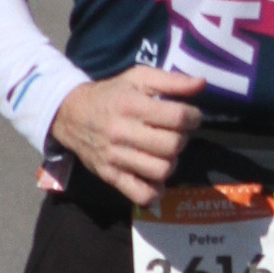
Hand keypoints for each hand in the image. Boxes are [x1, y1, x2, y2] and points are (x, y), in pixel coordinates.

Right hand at [51, 67, 206, 208]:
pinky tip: (155, 178)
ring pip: (161, 170)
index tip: (190, 117)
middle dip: (181, 140)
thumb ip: (172, 81)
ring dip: (170, 162)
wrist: (71, 114)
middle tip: (174, 134)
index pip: (177, 118)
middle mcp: (122, 132)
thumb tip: (202, 84)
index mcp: (132, 105)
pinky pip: (140, 194)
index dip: (193, 118)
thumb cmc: (112, 94)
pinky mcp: (110, 176)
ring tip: (164, 153)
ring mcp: (115, 157)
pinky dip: (154, 191)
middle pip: (172, 146)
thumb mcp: (139, 78)